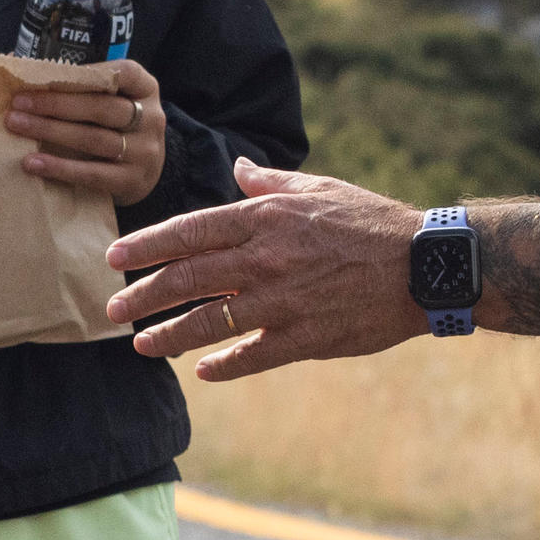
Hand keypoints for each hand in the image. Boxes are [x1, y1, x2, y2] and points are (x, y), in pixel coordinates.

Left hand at [8, 54, 167, 205]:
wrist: (142, 173)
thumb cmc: (114, 127)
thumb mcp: (112, 101)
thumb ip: (84, 87)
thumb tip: (25, 73)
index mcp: (145, 89)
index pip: (123, 73)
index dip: (87, 73)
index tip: (45, 75)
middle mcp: (151, 118)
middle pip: (101, 108)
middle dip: (56, 104)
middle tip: (18, 103)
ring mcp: (144, 152)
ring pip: (93, 139)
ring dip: (51, 132)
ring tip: (17, 126)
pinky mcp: (132, 181)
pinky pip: (92, 173)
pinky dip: (59, 168)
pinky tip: (32, 163)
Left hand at [104, 161, 423, 376]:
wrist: (426, 264)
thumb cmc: (371, 222)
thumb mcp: (319, 189)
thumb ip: (270, 184)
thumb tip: (239, 169)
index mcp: (265, 220)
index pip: (189, 231)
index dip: (147, 245)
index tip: (114, 257)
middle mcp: (266, 259)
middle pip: (187, 278)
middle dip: (143, 295)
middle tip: (113, 310)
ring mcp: (283, 301)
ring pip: (210, 322)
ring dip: (170, 335)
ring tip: (144, 344)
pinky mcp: (305, 337)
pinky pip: (252, 356)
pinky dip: (224, 365)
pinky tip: (204, 370)